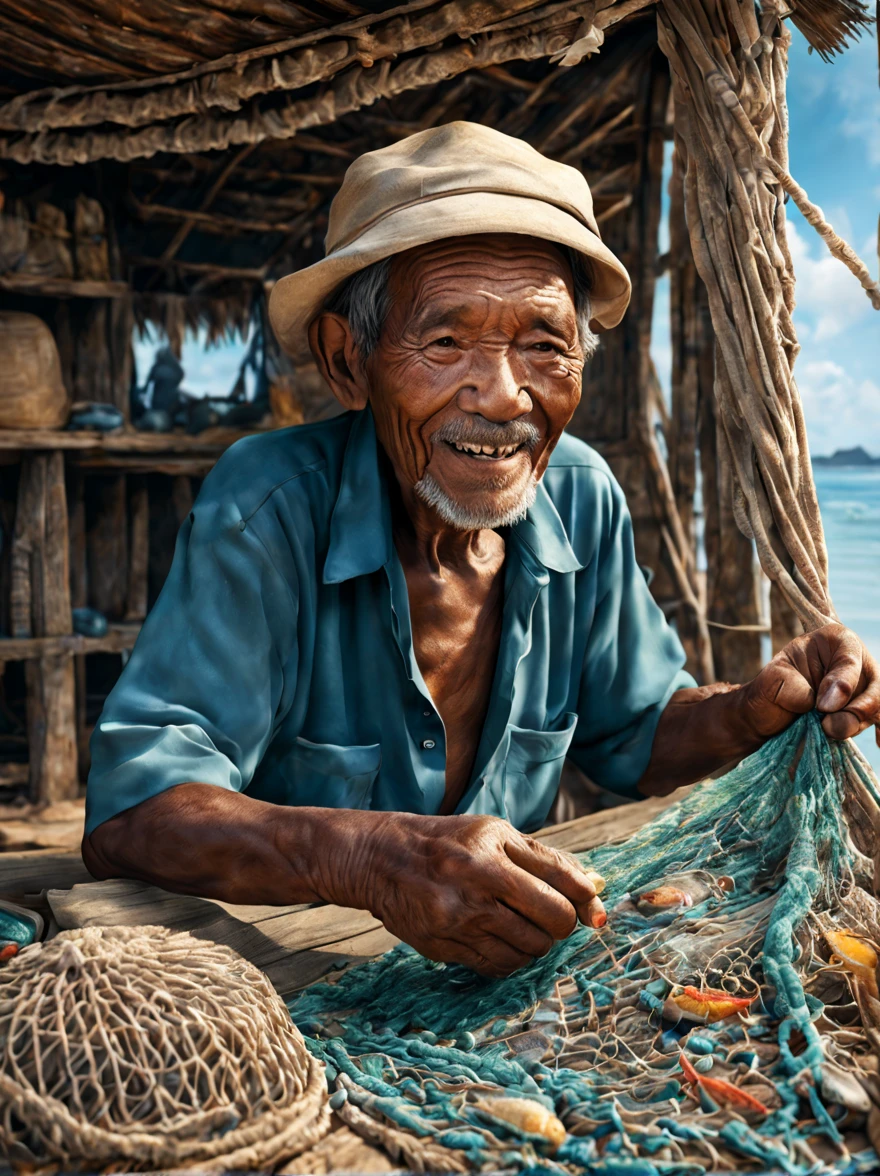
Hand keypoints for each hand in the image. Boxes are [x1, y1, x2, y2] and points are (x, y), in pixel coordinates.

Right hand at [344, 813, 604, 976]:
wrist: (381, 859)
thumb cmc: (448, 841)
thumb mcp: (495, 832)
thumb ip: (545, 859)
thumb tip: (594, 887)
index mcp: (493, 850)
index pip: (561, 882)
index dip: (587, 900)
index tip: (594, 912)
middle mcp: (477, 885)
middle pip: (552, 922)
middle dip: (561, 924)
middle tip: (549, 916)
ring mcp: (459, 920)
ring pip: (529, 951)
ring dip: (536, 943)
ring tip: (520, 925)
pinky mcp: (444, 948)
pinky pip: (498, 967)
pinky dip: (511, 958)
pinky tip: (501, 939)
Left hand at [742, 622, 879, 742]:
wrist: (771, 710)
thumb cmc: (773, 687)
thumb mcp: (773, 678)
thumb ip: (790, 685)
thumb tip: (814, 704)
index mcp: (836, 640)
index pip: (851, 661)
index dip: (842, 686)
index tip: (822, 707)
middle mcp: (858, 661)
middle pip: (874, 687)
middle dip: (855, 711)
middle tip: (828, 726)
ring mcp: (866, 687)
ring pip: (877, 707)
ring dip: (856, 724)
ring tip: (829, 732)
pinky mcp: (865, 710)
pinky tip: (878, 742)